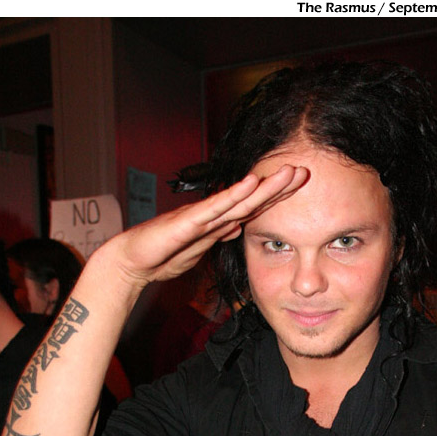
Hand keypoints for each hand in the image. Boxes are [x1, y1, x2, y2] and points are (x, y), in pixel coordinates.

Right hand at [97, 165, 308, 289]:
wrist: (131, 262)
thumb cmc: (162, 256)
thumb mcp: (200, 249)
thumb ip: (218, 236)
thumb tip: (237, 228)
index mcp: (216, 223)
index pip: (252, 208)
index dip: (276, 198)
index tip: (300, 188)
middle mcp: (211, 214)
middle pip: (251, 199)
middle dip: (278, 186)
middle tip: (305, 172)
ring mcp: (200, 216)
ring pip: (239, 199)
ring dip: (265, 186)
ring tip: (289, 172)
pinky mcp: (187, 222)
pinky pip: (214, 208)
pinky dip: (233, 195)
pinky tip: (250, 184)